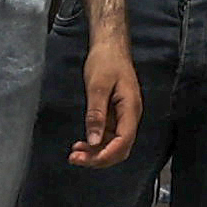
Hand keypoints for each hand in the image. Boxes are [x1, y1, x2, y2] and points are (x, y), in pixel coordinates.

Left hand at [74, 32, 141, 168]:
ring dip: (96, 153)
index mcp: (130, 109)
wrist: (110, 46)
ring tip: (75, 154)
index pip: (124, 141)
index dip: (106, 155)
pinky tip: (82, 144)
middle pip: (120, 148)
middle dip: (99, 158)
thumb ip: (96, 114)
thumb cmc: (105, 62)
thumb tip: (94, 142)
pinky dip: (96, 144)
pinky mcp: (116, 115)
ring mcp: (123, 117)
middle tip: (75, 159)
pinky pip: (109, 136)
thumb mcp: (97, 86)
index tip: (85, 160)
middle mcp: (130, 117)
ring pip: (114, 145)